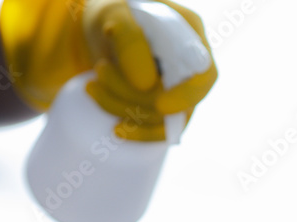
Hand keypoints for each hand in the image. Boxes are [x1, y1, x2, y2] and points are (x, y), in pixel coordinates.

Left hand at [0, 0, 215, 139]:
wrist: (103, 26)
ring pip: (163, 119)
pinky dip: (136, 132)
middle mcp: (192, 67)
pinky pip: (158, 131)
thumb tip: (145, 85)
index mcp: (192, 36)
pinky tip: (115, 130)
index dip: (187, 95)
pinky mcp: (163, 107)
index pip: (205, 75)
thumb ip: (130, 41)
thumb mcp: (116, 16)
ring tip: (91, 86)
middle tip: (99, 70)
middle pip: (179, 102)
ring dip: (123, 108)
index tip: (160, 106)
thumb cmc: (114, 13)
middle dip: (133, 94)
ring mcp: (179, 90)